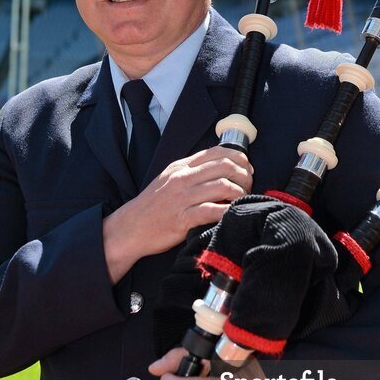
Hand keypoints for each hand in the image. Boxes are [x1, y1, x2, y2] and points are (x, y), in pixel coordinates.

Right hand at [102, 146, 252, 283]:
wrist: (130, 227)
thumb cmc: (153, 205)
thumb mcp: (170, 179)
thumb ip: (192, 171)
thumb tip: (220, 166)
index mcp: (181, 167)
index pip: (217, 152)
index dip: (239, 158)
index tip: (247, 168)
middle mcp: (182, 178)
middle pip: (224, 167)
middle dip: (244, 175)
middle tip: (248, 185)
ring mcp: (182, 198)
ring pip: (222, 186)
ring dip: (239, 193)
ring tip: (241, 200)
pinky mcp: (182, 219)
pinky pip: (212, 211)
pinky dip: (228, 211)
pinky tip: (233, 214)